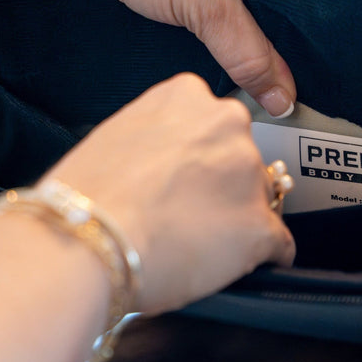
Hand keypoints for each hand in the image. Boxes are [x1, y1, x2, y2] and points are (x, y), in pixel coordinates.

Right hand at [44, 73, 295, 313]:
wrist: (84, 242)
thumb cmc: (87, 198)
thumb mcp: (120, 137)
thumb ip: (159, 139)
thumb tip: (173, 167)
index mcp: (187, 97)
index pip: (215, 125)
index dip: (203, 159)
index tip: (192, 178)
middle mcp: (226, 124)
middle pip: (242, 160)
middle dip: (225, 186)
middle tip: (193, 213)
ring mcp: (248, 173)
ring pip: (261, 200)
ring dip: (239, 220)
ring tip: (201, 244)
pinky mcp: (260, 224)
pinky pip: (278, 243)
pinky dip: (261, 256)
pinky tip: (235, 265)